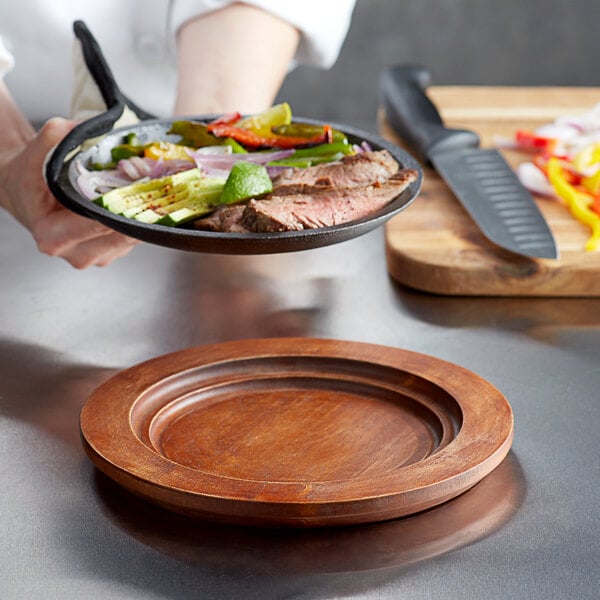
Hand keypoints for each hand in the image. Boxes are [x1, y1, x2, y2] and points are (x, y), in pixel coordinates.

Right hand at [0, 117, 138, 267]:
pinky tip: (141, 202)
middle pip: (119, 236)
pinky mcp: (108, 254)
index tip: (137, 189)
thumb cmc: (29, 179)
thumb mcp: (34, 155)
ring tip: (148, 191)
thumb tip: (84, 126)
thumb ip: (55, 138)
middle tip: (151, 186)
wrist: (26, 195)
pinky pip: (131, 241)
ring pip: (130, 241)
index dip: (119, 208)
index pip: (96, 226)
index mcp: (52, 236)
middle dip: (136, 212)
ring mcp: (94, 256)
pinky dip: (139, 222)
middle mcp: (74, 253)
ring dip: (142, 217)